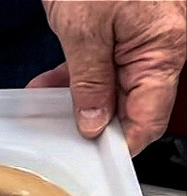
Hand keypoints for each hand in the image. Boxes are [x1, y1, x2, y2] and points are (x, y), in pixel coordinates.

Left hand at [28, 1, 185, 155]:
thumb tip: (94, 121)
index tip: (91, 157)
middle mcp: (155, 48)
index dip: (119, 143)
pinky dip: (73, 78)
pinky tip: (47, 86)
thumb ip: (91, 79)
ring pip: (109, 87)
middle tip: (58, 135)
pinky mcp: (117, 31)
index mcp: (161, 51)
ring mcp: (136, 40)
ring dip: (76, 100)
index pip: (148, 120)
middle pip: (128, 106)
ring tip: (43, 108)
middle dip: (92, 123)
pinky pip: (98, 65)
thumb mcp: (86, 29)